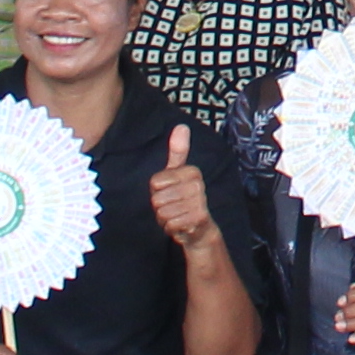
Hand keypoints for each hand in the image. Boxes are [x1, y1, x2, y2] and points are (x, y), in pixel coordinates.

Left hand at [147, 125, 218, 251]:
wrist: (199, 228)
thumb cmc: (183, 199)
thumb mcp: (177, 174)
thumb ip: (177, 151)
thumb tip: (182, 126)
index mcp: (192, 171)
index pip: (155, 182)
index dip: (157, 191)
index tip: (169, 193)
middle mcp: (198, 185)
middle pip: (157, 198)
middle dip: (160, 207)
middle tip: (173, 207)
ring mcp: (199, 202)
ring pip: (162, 212)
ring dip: (164, 218)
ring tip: (176, 216)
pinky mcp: (198, 218)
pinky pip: (169, 223)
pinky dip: (170, 227)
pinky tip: (180, 225)